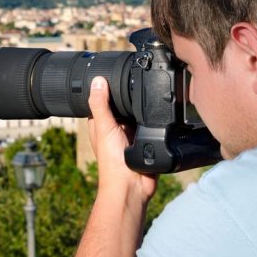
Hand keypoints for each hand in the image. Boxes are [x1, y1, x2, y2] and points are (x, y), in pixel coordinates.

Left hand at [87, 76, 157, 201]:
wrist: (133, 186)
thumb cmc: (112, 161)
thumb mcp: (104, 127)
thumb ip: (100, 104)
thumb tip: (97, 80)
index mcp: (101, 123)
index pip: (103, 98)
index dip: (107, 86)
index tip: (113, 71)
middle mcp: (116, 126)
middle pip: (123, 104)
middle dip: (129, 96)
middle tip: (136, 78)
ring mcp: (132, 132)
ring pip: (138, 112)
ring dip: (143, 107)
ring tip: (148, 94)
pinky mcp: (147, 138)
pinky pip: (152, 123)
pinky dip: (155, 118)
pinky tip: (158, 110)